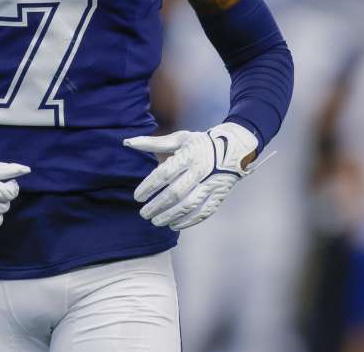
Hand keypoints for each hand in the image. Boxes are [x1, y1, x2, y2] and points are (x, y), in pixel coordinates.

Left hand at [124, 122, 258, 230]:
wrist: (235, 148)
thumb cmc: (201, 143)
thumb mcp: (179, 139)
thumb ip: (153, 143)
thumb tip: (128, 142)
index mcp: (189, 155)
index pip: (164, 174)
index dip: (149, 187)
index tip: (137, 197)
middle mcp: (200, 170)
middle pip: (175, 193)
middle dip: (157, 205)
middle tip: (143, 213)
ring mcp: (211, 184)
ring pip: (189, 205)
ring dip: (171, 215)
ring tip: (156, 221)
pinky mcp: (219, 194)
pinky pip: (204, 212)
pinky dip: (188, 221)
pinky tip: (174, 225)